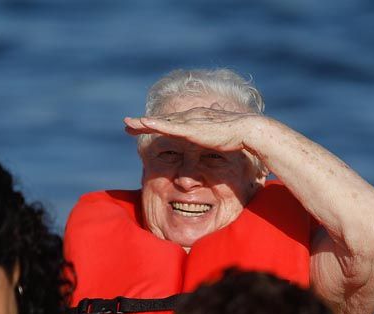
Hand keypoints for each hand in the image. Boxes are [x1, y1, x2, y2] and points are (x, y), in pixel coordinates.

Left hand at [124, 105, 260, 152]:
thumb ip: (215, 131)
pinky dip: (155, 124)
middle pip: (162, 119)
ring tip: (128, 124)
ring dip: (143, 123)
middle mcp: (190, 117)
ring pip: (161, 121)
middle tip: (127, 124)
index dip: (156, 124)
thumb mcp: (220, 135)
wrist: (246, 131)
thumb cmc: (236, 135)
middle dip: (143, 122)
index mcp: (195, 120)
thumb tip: (217, 127)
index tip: (143, 126)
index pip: (171, 121)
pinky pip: (168, 126)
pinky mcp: (191, 128)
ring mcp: (189, 122)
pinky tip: (143, 124)